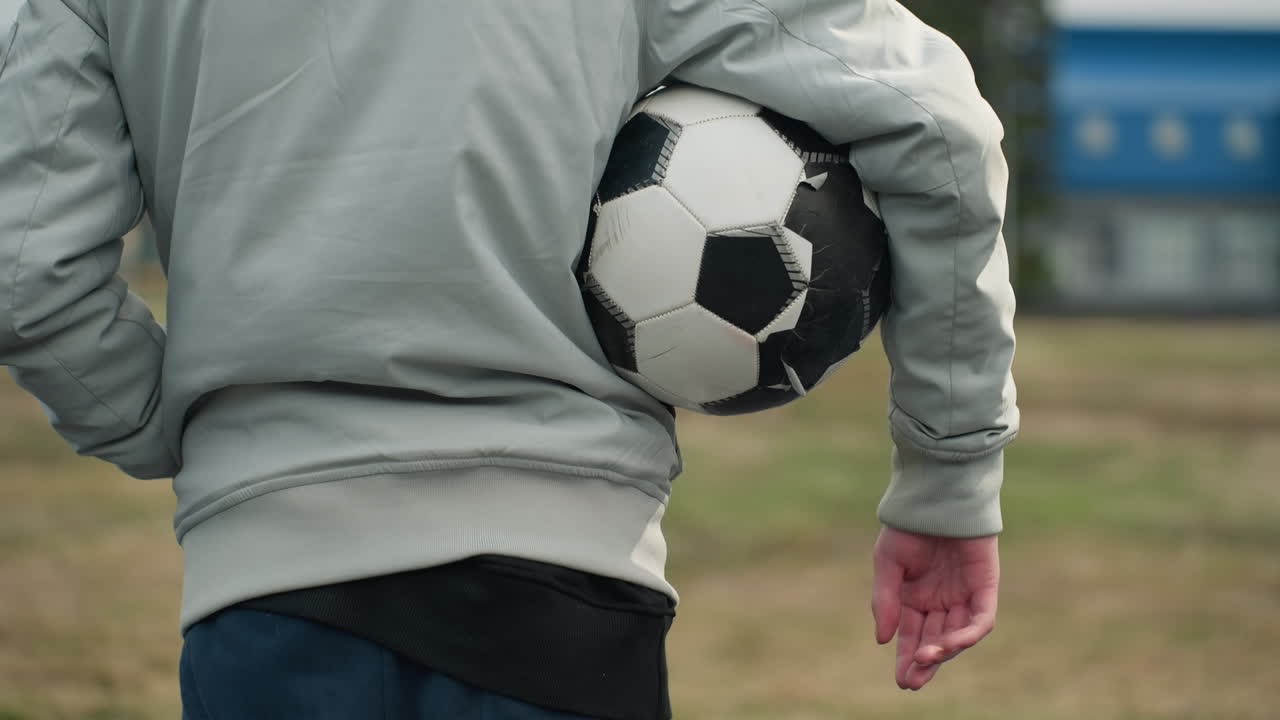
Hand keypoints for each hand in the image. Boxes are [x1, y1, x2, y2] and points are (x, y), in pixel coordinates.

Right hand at [870, 525, 999, 689]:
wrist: (936, 496)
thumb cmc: (909, 527)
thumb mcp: (888, 564)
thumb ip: (886, 601)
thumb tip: (883, 640)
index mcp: (915, 597)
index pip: (912, 636)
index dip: (907, 659)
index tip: (903, 680)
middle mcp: (940, 601)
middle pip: (935, 641)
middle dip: (924, 663)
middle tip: (913, 681)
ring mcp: (964, 595)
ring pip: (958, 635)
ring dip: (944, 651)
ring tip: (926, 658)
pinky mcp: (985, 588)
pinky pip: (980, 619)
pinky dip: (967, 635)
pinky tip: (950, 644)